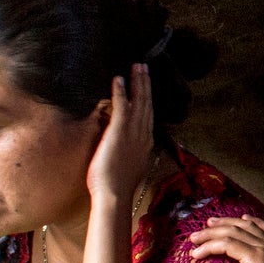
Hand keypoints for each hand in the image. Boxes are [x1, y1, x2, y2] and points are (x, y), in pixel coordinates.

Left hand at [88, 65, 156, 209]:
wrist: (114, 195)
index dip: (148, 101)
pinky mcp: (119, 132)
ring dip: (138, 83)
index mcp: (145, 144)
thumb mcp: (130, 168)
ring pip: (139, 102)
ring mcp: (133, 133)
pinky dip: (121, 92)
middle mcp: (143, 135)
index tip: (147, 89)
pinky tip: (119, 79)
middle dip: (146, 85)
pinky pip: (122, 106)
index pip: (149, 117)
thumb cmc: (117, 187)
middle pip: (147, 105)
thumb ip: (131, 155)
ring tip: (138, 67)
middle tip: (145, 68)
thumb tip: (127, 150)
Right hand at [194, 216, 263, 262]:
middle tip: (194, 237)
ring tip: (211, 222)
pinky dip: (252, 220)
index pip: (226, 244)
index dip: (208, 246)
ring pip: (247, 225)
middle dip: (211, 232)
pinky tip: (244, 217)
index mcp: (257, 256)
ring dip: (227, 222)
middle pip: (233, 231)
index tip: (194, 254)